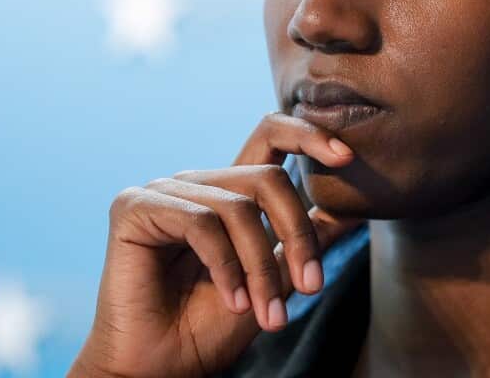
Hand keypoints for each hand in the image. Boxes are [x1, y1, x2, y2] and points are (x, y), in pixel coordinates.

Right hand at [68, 112, 364, 377]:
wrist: (160, 369)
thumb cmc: (210, 328)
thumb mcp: (276, 281)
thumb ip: (306, 242)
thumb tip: (355, 209)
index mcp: (227, 192)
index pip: (271, 138)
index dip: (309, 135)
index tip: (346, 158)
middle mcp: (196, 184)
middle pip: (267, 178)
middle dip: (297, 234)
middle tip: (312, 287)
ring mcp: (163, 192)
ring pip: (237, 208)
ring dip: (261, 268)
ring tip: (269, 315)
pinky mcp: (134, 208)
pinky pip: (200, 223)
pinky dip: (226, 267)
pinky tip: (234, 302)